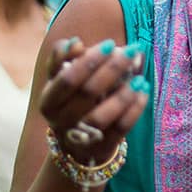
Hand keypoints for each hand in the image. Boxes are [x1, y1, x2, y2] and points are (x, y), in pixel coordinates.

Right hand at [40, 38, 146, 164]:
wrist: (76, 144)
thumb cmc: (70, 100)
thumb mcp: (59, 79)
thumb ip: (62, 57)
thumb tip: (75, 43)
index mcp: (48, 102)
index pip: (67, 79)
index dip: (89, 61)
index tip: (110, 44)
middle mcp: (61, 122)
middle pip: (88, 93)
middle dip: (112, 69)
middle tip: (133, 51)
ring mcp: (82, 139)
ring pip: (102, 116)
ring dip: (123, 94)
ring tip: (140, 77)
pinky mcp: (102, 148)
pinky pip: (120, 129)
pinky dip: (134, 109)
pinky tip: (143, 92)